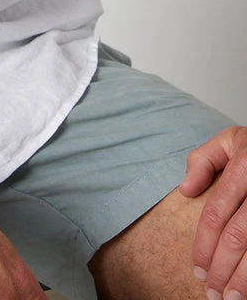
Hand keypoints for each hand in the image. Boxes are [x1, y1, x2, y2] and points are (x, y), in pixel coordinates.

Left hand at [180, 125, 246, 297]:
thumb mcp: (230, 140)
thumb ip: (204, 160)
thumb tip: (185, 189)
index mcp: (244, 166)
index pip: (216, 213)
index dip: (203, 245)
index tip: (196, 269)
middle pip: (237, 236)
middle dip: (221, 268)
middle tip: (210, 291)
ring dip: (244, 279)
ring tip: (230, 298)